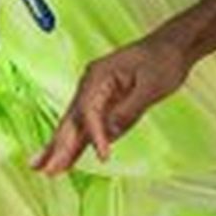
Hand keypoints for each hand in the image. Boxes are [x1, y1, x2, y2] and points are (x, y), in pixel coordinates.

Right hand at [30, 33, 192, 174]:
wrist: (173, 45)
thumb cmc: (163, 59)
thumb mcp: (151, 85)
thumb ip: (129, 110)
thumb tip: (111, 132)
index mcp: (99, 75)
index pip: (90, 111)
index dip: (95, 135)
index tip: (103, 156)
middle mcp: (91, 84)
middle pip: (72, 119)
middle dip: (59, 145)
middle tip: (45, 170)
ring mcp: (96, 95)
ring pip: (75, 125)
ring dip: (60, 147)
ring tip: (43, 168)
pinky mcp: (105, 105)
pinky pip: (88, 128)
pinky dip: (77, 144)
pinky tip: (66, 160)